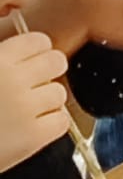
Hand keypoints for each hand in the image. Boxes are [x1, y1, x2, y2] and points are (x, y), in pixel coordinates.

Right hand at [0, 29, 70, 168]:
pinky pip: (61, 121)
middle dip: (49, 71)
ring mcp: (24, 109)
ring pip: (60, 93)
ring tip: (29, 110)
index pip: (38, 41)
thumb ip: (1, 61)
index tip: (34, 59)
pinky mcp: (32, 137)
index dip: (38, 51)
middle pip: (57, 62)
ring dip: (48, 101)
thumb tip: (18, 55)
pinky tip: (34, 127)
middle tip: (38, 83)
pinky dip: (51, 125)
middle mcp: (13, 81)